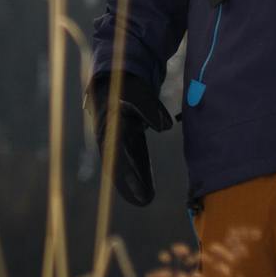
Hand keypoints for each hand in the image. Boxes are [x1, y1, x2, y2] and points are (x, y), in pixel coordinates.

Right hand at [86, 72, 173, 206]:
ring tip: (144, 201)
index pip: (121, 152)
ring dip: (132, 182)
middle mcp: (110, 134)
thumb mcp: (139, 92)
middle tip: (144, 201)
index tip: (139, 184)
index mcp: (111, 124)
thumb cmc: (128, 82)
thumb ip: (151, 109)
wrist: (117, 74)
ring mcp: (116, 137)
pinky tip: (141, 189)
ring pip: (123, 164)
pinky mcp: (126, 137)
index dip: (129, 170)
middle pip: (120, 163)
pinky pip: (130, 158)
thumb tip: (165, 127)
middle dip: (131, 182)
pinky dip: (135, 173)